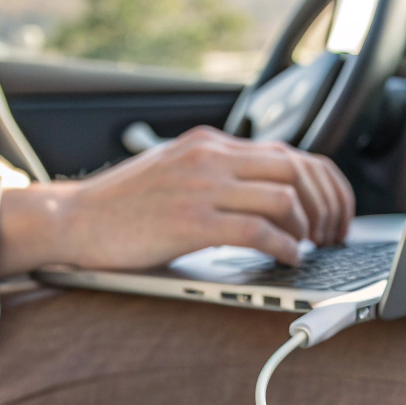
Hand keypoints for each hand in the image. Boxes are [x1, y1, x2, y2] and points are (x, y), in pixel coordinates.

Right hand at [0, 127, 354, 274]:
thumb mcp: (175, 173)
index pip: (289, 152)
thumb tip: (272, 197)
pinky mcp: (191, 221)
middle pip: (297, 169)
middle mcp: (210, 157)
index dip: (323, 183)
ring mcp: (201, 188)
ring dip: (307, 228)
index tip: (333, 211)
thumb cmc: (122, 206)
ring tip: (307, 248)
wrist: (71, 218)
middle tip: (331, 234)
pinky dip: (283, 247)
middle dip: (326, 205)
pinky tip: (287, 259)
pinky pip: (257, 230)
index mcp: (210, 144)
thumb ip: (218, 176)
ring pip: (284, 197)